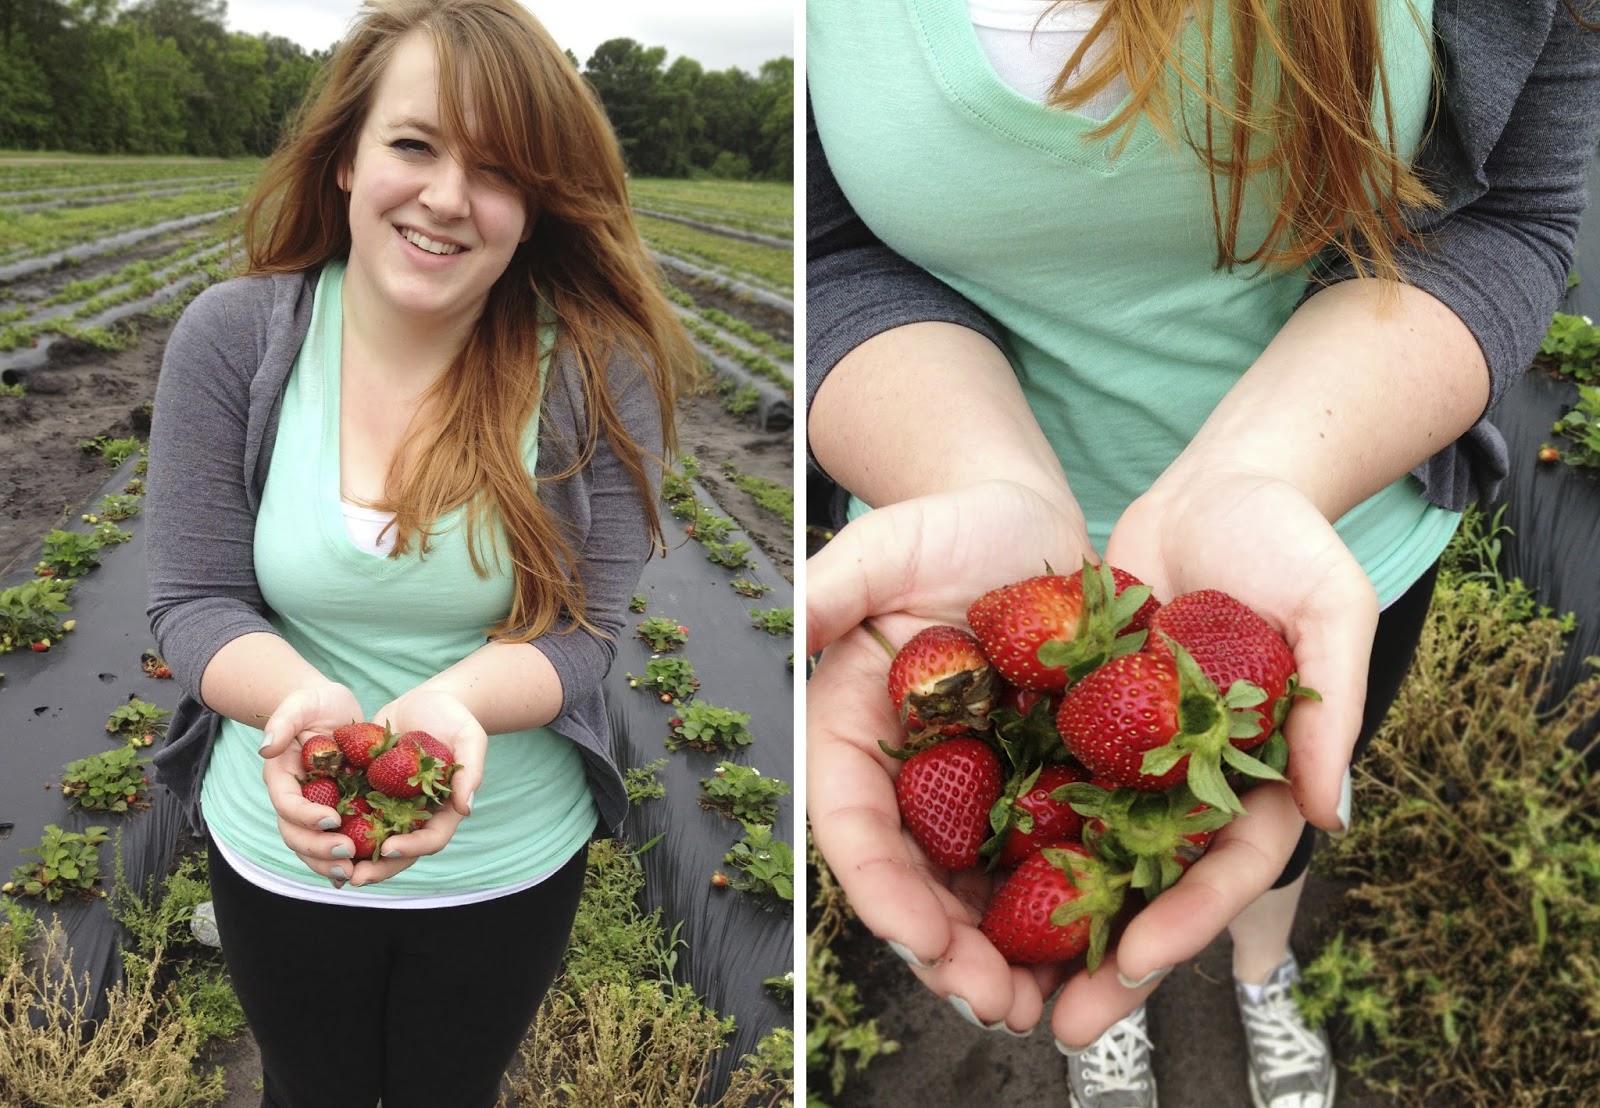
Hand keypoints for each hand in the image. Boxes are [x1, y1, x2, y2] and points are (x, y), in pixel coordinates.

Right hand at [257, 682, 365, 885]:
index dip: (305, 816)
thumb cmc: (314, 703)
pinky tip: (361, 873)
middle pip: (295, 834)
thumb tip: (266, 748)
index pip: (286, 804)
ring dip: (329, 864)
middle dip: (318, 848)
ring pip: (311, 847)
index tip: (332, 819)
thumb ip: (283, 720)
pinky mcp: (335, 813)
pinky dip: (341, 861)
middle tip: (348, 853)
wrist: (332, 710)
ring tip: (355, 872)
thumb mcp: (300, 703)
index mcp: (282, 777)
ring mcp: (313, 809)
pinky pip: (333, 843)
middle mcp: (294, 799)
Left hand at [341, 688, 488, 885]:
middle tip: (355, 877)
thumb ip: (471, 771)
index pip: (432, 838)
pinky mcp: (370, 792)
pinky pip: (354, 814)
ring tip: (332, 867)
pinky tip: (316, 833)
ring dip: (355, 857)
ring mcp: (392, 805)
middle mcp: (417, 814)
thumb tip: (465, 807)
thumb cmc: (455, 718)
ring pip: (374, 840)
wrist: (427, 701)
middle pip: (400, 851)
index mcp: (443, 808)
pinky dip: (338, 827)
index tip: (389, 847)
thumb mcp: (469, 738)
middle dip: (379, 867)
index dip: (412, 848)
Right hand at [808, 479, 1095, 1032]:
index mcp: (854, 735)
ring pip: (981, 893)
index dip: (883, 889)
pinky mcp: (1041, 788)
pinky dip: (1071, 914)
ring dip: (1010, 960)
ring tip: (1050, 1011)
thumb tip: (791, 621)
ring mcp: (976, 791)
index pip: (852, 826)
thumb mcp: (888, 542)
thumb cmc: (949, 528)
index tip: (923, 935)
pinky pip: (1051, 862)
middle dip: (951, 954)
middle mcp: (910, 779)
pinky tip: (1106, 953)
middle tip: (997, 1006)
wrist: (1026, 526)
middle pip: (917, 883)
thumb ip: (836, 583)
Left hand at [1044, 469, 1377, 1043]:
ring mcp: (1136, 751)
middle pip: (1153, 883)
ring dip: (1051, 918)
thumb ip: (1332, 703)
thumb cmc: (1290, 539)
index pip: (1228, 863)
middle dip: (1111, 955)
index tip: (1140, 961)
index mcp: (1261, 771)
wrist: (1218, 486)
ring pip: (1092, 851)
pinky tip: (963, 877)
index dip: (1189, 916)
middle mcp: (1195, 777)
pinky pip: (1046, 781)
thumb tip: (1334, 811)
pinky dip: (1013, 830)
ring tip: (996, 979)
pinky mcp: (1085, 718)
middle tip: (1056, 1025)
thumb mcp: (1329, 606)